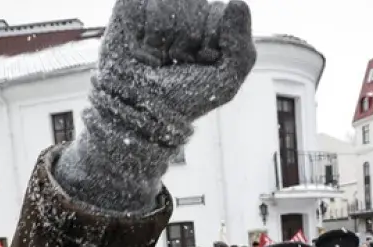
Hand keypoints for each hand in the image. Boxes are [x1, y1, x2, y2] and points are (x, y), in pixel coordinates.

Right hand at [93, 0, 255, 144]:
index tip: (202, 62)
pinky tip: (144, 50)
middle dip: (189, 41)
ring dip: (166, 39)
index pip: (219, 12)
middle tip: (179, 63)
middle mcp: (186, 12)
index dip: (211, 40)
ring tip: (161, 59)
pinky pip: (147, 4)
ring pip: (172, 4)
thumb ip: (240, 42)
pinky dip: (147, 34)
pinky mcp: (132, 7)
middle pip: (198, 6)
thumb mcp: (226, 79)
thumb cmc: (185, 97)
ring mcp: (159, 8)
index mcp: (211, 24)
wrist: (141, 109)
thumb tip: (237, 3)